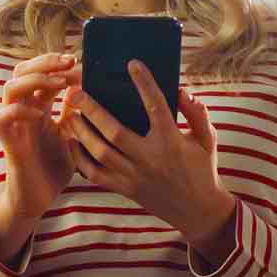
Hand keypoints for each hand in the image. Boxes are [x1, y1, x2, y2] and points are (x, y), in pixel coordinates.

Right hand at [0, 51, 76, 225]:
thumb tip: (82, 89)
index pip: (40, 73)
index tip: (79, 61)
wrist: (38, 199)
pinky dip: (19, 110)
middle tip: (70, 61)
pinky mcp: (7, 142)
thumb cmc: (53, 169)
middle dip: (45, 62)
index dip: (57, 64)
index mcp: (37, 108)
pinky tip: (40, 113)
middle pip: (21, 71)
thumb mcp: (70, 137)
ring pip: (11, 87)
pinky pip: (1, 117)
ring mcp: (13, 125)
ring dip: (35, 80)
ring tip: (59, 83)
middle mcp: (22, 112)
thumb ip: (73, 114)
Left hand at [68, 62, 236, 259]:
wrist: (198, 212)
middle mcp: (150, 158)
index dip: (145, 84)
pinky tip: (72, 141)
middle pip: (114, 130)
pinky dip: (80, 158)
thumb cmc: (202, 169)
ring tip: (69, 112)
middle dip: (92, 109)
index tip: (133, 64)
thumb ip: (197, 113)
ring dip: (81, 131)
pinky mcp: (125, 189)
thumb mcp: (207, 139)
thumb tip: (181, 91)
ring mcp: (134, 176)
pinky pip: (95, 174)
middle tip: (75, 91)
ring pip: (99, 152)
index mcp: (171, 141)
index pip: (156, 106)